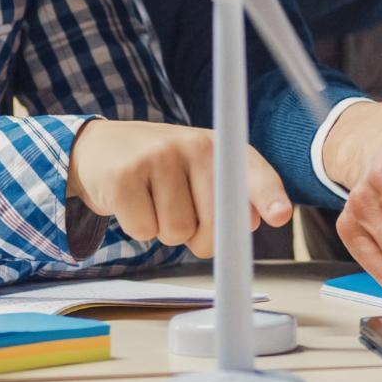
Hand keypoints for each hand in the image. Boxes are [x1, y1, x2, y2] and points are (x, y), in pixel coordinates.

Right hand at [68, 118, 291, 257]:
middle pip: (214, 224)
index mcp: (220, 147)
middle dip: (199, 236)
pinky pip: (143, 230)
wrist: (101, 148)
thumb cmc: (162, 169)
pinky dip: (138, 228)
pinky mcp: (124, 175)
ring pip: (176, 233)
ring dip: (164, 230)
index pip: (251, 172)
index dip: (268, 195)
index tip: (281, 215)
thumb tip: (249, 222)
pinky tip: (132, 201)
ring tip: (153, 200)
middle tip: (181, 211)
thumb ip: (231, 197)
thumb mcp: (200, 172)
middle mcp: (193, 145)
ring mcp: (157, 157)